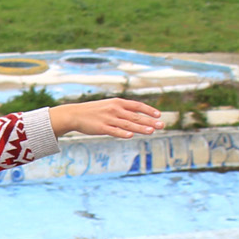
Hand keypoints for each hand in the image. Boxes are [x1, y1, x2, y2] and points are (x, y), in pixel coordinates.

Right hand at [48, 98, 165, 138]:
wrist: (75, 114)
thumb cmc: (94, 111)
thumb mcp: (109, 106)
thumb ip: (123, 110)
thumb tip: (137, 115)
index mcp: (118, 103)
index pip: (137, 106)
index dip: (149, 110)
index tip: (159, 115)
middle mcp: (115, 109)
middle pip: (136, 116)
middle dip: (150, 121)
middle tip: (162, 125)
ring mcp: (108, 119)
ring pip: (128, 124)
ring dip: (140, 128)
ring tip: (152, 131)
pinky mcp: (101, 128)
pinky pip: (114, 131)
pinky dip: (122, 133)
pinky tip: (131, 135)